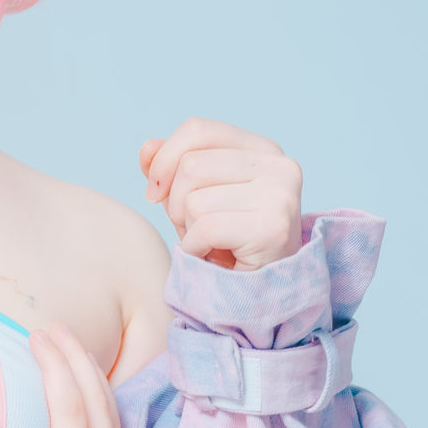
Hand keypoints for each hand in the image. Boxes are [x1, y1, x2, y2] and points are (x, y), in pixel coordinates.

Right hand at [0, 327, 121, 427]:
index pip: (69, 410)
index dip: (55, 368)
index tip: (36, 338)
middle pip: (97, 405)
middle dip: (78, 361)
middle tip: (53, 329)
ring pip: (111, 419)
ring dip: (92, 379)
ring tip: (70, 350)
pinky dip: (101, 406)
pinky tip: (89, 396)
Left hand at [138, 118, 302, 271]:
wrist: (259, 297)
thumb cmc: (227, 245)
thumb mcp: (193, 200)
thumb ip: (171, 170)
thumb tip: (147, 148)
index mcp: (264, 149)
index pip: (198, 129)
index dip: (164, 160)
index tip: (154, 193)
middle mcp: (279, 165)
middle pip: (190, 165)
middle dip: (177, 205)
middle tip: (196, 231)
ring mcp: (280, 195)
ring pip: (194, 200)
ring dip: (188, 231)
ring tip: (211, 245)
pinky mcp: (273, 227)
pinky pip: (204, 229)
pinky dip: (196, 250)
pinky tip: (215, 260)